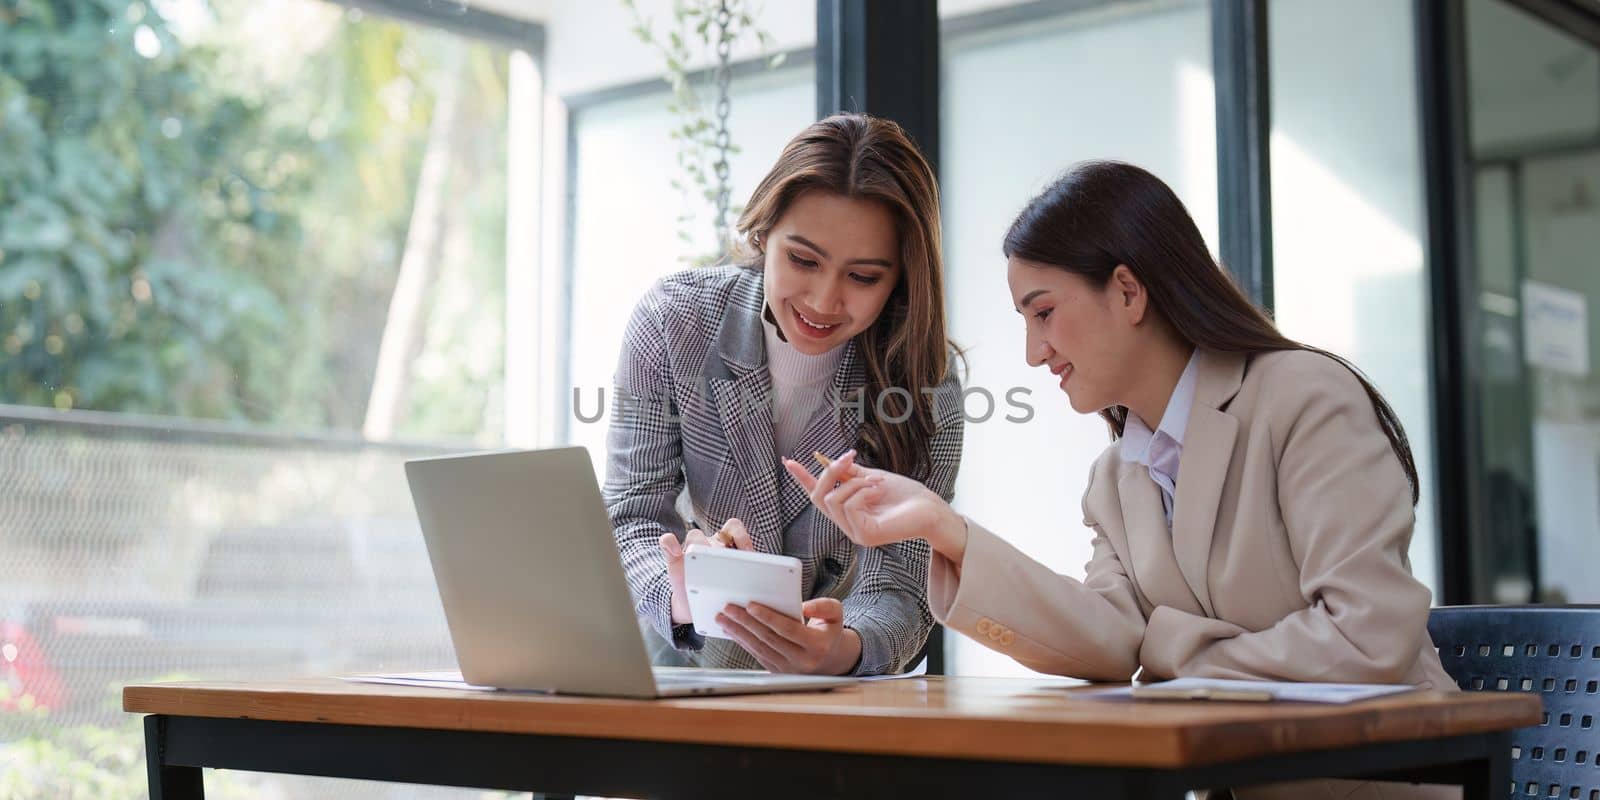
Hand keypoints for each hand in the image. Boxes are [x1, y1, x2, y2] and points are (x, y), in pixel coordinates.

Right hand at [660, 518, 752, 623]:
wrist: (691, 605)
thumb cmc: (716, 594)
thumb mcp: (732, 587)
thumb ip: (744, 577)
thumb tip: (762, 575)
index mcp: (725, 546)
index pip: (734, 528)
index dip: (742, 537)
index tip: (748, 554)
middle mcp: (709, 544)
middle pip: (715, 535)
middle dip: (722, 549)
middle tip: (726, 566)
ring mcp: (691, 550)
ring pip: (695, 536)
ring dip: (699, 546)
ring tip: (703, 562)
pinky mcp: (673, 558)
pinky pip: (667, 541)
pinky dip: (669, 544)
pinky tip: (676, 552)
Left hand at [717, 597, 860, 674]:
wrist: (829, 659)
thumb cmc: (828, 631)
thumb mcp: (835, 614)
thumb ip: (824, 606)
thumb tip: (803, 606)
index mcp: (817, 646)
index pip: (788, 630)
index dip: (769, 618)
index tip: (751, 605)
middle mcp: (801, 660)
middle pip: (768, 638)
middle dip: (746, 622)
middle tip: (729, 608)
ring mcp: (787, 668)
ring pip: (758, 648)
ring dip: (738, 632)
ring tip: (722, 617)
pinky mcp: (776, 671)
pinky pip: (756, 654)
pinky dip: (741, 641)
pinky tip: (731, 630)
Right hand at [781, 450, 967, 561]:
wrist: (931, 509)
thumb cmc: (906, 495)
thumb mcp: (872, 477)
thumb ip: (850, 474)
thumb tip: (829, 461)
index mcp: (848, 509)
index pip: (819, 495)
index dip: (803, 478)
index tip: (788, 460)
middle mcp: (848, 523)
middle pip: (818, 497)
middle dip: (829, 473)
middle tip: (848, 457)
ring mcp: (855, 532)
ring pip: (832, 501)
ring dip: (854, 483)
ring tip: (876, 481)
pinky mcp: (865, 536)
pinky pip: (848, 507)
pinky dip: (862, 492)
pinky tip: (878, 490)